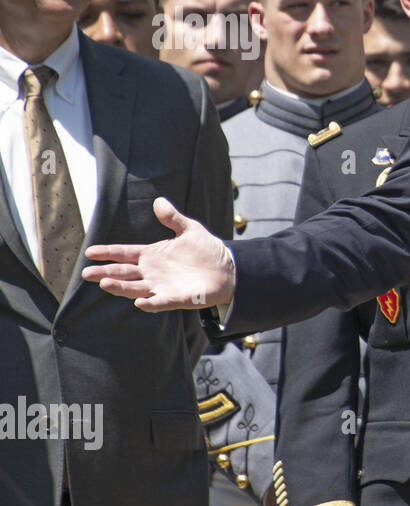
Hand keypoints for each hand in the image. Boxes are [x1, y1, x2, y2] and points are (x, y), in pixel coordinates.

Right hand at [83, 198, 235, 310]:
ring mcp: (162, 287)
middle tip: (87, 273)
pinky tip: (139, 303)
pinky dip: (150, 304)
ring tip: (104, 284)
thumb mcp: (190, 230)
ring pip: (136, 288)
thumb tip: (159, 201)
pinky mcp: (177, 299)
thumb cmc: (207, 250)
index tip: (90, 252)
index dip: (108, 253)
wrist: (228, 268)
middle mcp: (152, 273)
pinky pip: (161, 302)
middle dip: (105, 273)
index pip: (125, 254)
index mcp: (152, 255)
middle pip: (124, 273)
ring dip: (121, 287)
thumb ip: (173, 218)